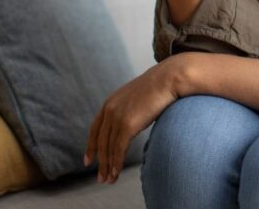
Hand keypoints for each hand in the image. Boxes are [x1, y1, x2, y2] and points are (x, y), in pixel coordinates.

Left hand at [84, 56, 186, 183]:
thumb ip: (132, 108)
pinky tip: (116, 173)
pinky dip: (116, 163)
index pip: (95, 128)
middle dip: (100, 161)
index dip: (91, 146)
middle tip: (101, 177)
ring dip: (107, 166)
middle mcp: (109, 109)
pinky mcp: (127, 124)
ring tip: (108, 180)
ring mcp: (117, 116)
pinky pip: (118, 148)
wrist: (170, 78)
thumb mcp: (139, 96)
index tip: (88, 159)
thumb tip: (137, 118)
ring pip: (108, 148)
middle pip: (100, 141)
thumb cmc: (162, 85)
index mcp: (110, 102)